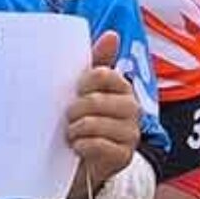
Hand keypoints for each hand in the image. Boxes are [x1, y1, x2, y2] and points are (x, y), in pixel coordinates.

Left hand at [66, 32, 141, 198]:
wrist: (79, 163)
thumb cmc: (82, 120)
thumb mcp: (84, 91)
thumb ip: (96, 63)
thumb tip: (112, 35)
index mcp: (121, 89)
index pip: (106, 75)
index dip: (86, 81)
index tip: (75, 89)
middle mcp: (131, 109)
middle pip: (101, 101)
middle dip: (79, 108)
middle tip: (68, 115)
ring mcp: (130, 134)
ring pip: (101, 124)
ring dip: (79, 128)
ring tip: (71, 132)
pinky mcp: (124, 156)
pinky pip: (102, 146)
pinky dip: (84, 145)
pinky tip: (77, 146)